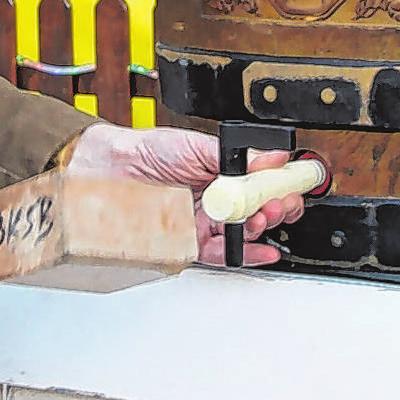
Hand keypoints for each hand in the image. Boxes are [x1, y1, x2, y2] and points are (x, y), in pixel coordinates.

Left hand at [66, 122, 305, 266]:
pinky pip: (222, 253)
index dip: (282, 188)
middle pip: (260, 211)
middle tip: (277, 202)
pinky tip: (263, 249)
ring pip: (244, 233)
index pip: (264, 185)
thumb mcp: (195, 145)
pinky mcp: (189, 241)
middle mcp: (218, 199)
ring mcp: (204, 221)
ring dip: (262, 228)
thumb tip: (272, 156)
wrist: (107, 168)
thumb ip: (236, 155)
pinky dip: (246, 254)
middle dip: (277, 208)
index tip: (292, 186)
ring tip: (262, 217)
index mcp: (224, 174)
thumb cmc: (147, 151)